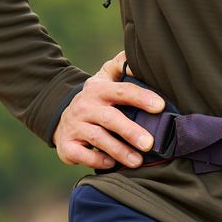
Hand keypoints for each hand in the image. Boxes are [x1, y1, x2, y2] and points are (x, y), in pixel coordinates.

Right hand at [54, 50, 165, 170]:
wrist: (62, 118)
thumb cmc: (96, 100)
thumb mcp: (104, 79)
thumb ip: (121, 66)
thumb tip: (138, 57)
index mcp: (99, 89)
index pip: (122, 91)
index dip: (141, 97)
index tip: (160, 107)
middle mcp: (85, 106)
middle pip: (110, 118)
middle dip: (130, 131)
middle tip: (149, 143)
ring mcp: (75, 126)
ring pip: (98, 138)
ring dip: (119, 150)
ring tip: (137, 161)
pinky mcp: (67, 145)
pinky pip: (82, 155)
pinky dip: (97, 160)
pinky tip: (111, 164)